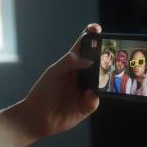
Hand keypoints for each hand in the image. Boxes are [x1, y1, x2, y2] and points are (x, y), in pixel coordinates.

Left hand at [16, 23, 101, 140]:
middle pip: (98, 64)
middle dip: (105, 58)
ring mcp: (86, 91)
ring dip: (103, 79)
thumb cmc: (43, 92)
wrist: (37, 117)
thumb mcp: (54, 72)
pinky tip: (88, 95)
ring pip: (101, 82)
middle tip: (109, 55)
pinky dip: (93, 97)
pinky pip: (95, 100)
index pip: (85, 47)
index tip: (96, 29)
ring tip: (102, 76)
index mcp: (73, 64)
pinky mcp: (86, 106)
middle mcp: (82, 76)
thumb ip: (69, 62)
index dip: (92, 37)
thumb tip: (88, 59)